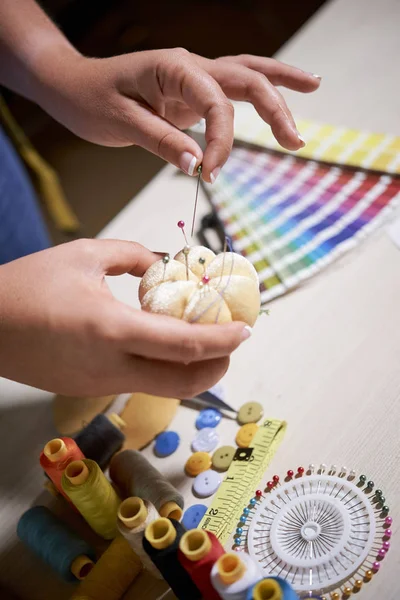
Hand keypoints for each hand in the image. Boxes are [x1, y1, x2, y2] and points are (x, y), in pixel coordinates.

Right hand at [0, 239, 249, 396]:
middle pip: (184, 382)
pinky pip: (138, 382)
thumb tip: (162, 262)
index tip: (245, 330)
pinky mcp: (89, 390)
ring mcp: (100, 384)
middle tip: (231, 344)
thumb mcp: (83, 255)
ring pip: (163, 387)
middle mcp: (111, 366)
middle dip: (217, 366)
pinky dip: (161, 368)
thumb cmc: (27, 286)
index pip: (186, 345)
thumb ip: (131, 255)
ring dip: (191, 369)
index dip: (224, 340)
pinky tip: (160, 344)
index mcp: (112, 329)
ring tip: (202, 342)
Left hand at [35, 49, 319, 181]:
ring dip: (279, 85)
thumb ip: (161, 141)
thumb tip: (197, 164)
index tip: (209, 175)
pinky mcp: (190, 91)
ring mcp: (192, 76)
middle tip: (295, 142)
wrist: (71, 84)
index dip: (221, 141)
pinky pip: (231, 88)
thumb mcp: (121, 122)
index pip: (216, 103)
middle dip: (275, 109)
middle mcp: (189, 66)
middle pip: (246, 78)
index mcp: (173, 68)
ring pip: (246, 72)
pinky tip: (278, 92)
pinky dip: (258, 89)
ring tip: (314, 87)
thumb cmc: (89, 99)